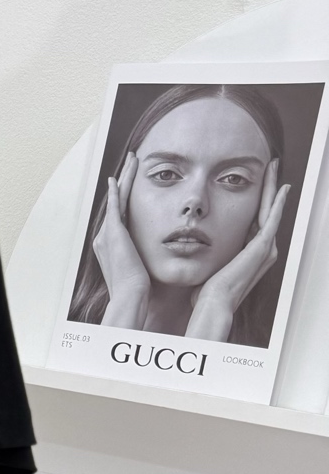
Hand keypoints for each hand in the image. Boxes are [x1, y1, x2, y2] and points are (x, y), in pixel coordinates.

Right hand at [93, 151, 151, 327]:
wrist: (130, 296)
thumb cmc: (139, 290)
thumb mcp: (143, 271)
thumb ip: (148, 258)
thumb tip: (164, 257)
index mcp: (111, 246)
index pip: (121, 215)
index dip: (127, 198)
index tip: (134, 185)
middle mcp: (104, 238)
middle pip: (117, 202)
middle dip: (125, 181)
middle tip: (132, 163)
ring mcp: (106, 234)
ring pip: (117, 199)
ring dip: (125, 178)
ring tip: (131, 161)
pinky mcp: (112, 232)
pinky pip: (115, 205)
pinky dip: (117, 190)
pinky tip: (119, 177)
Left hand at [185, 158, 291, 341]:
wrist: (212, 304)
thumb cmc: (206, 293)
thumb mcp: (209, 268)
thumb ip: (210, 258)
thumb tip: (193, 252)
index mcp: (250, 255)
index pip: (255, 221)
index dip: (256, 202)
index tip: (253, 185)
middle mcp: (262, 251)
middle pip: (266, 212)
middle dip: (268, 189)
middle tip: (270, 168)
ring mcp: (265, 249)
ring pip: (271, 211)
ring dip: (273, 190)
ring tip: (274, 170)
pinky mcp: (263, 247)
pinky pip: (272, 219)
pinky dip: (277, 202)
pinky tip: (280, 187)